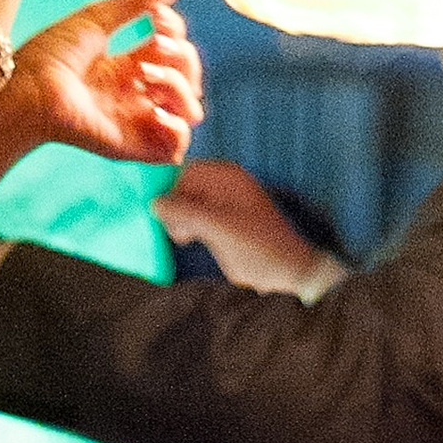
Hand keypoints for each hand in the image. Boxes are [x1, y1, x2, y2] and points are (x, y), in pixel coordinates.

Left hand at [5, 0, 201, 165]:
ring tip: (147, 75)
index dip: (175, 28)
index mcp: (129, 66)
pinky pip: (175, 148)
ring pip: (189, 110)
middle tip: (155, 46)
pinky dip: (177, 127)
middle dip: (183, 56)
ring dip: (180, 86)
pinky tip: (155, 108)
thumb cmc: (53, 52)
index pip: (174, 49)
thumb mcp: (100, 16)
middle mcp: (137, 94)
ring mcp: (136, 121)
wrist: (28, 86)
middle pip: (188, 78)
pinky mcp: (132, 146)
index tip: (155, 15)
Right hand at [154, 158, 331, 295]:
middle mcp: (226, 183)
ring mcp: (226, 202)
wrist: (289, 272)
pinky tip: (189, 239)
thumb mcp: (218, 228)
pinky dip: (189, 225)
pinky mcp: (225, 220)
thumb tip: (154, 202)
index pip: (186, 171)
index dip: (171, 190)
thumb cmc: (257, 246)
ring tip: (185, 238)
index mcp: (227, 176)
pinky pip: (197, 215)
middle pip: (185, 186)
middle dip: (175, 207)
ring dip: (180, 218)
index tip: (163, 215)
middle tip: (178, 232)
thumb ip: (185, 212)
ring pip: (189, 202)